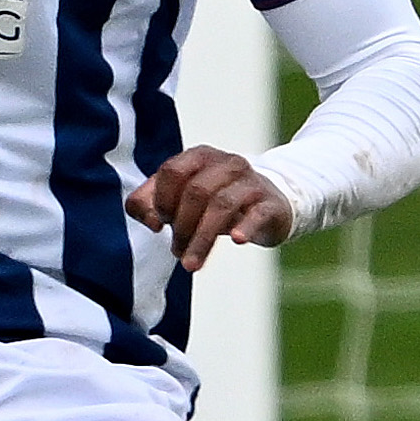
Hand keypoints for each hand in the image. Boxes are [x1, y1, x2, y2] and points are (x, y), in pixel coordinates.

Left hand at [125, 144, 294, 271]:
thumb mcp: (180, 197)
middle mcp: (226, 163)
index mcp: (199, 156)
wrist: (268, 206)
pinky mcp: (270, 203)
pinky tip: (237, 240)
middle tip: (177, 252)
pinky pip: (257, 213)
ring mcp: (251, 181)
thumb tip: (152, 222)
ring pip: (222, 205)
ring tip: (191, 264)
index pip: (172, 171)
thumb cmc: (214, 201)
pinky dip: (245, 226)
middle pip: (196, 191)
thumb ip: (149, 204)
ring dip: (202, 238)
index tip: (160, 225)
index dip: (162, 200)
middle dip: (182, 226)